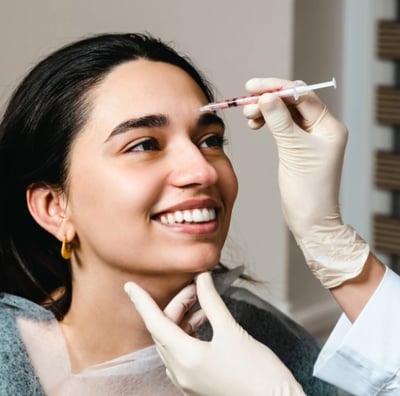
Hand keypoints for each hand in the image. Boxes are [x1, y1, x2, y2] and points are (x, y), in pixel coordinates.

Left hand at [124, 272, 304, 395]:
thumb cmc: (257, 371)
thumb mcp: (232, 330)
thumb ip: (212, 302)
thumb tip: (202, 278)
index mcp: (186, 358)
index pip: (155, 323)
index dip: (141, 302)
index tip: (130, 286)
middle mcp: (181, 372)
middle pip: (166, 330)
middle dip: (178, 304)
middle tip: (197, 288)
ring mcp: (187, 380)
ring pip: (173, 341)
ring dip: (184, 318)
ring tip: (204, 303)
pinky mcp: (196, 383)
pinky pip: (182, 352)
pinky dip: (189, 333)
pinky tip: (204, 321)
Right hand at [243, 78, 368, 287]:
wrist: (310, 218)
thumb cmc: (308, 189)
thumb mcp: (293, 151)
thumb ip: (279, 121)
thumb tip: (266, 97)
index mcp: (328, 126)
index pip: (301, 95)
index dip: (276, 88)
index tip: (252, 87)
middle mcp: (321, 128)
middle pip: (292, 102)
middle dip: (268, 99)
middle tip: (245, 104)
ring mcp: (309, 137)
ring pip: (284, 113)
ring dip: (265, 110)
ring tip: (248, 116)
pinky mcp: (298, 146)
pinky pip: (281, 126)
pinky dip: (267, 122)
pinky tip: (255, 123)